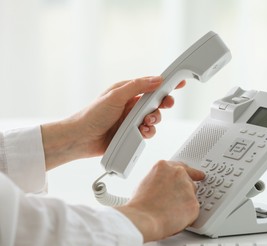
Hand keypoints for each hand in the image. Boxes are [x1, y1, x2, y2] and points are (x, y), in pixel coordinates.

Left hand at [41, 76, 184, 169]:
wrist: (81, 138)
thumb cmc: (92, 115)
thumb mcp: (115, 95)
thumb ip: (137, 87)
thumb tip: (156, 80)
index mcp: (127, 91)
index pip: (150, 85)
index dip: (165, 84)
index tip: (178, 83)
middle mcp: (130, 105)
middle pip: (155, 102)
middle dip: (162, 104)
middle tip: (165, 105)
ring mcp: (131, 120)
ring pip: (153, 118)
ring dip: (154, 120)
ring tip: (146, 123)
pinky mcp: (131, 133)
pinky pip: (147, 131)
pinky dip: (148, 132)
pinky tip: (142, 132)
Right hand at [115, 160, 204, 241]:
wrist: (143, 220)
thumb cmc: (140, 206)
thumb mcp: (146, 183)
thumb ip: (160, 180)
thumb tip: (164, 187)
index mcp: (165, 167)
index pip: (182, 167)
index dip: (191, 173)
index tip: (198, 175)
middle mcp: (178, 174)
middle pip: (189, 182)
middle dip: (183, 193)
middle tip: (174, 203)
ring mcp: (188, 188)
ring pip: (191, 197)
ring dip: (184, 205)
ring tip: (168, 213)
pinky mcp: (194, 203)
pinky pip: (192, 211)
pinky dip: (186, 217)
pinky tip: (173, 219)